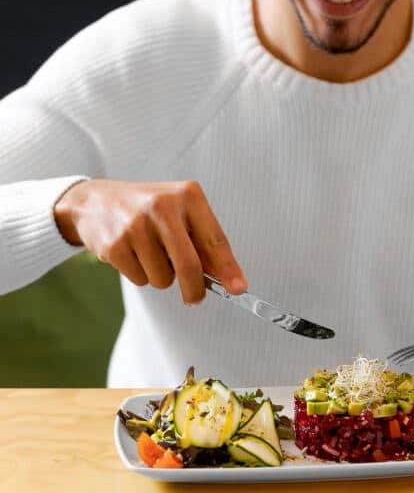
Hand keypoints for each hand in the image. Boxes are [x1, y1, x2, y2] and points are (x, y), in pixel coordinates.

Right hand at [54, 179, 246, 305]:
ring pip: (163, 278)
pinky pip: (140, 280)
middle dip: (195, 289)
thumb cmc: (148, 211)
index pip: (214, 239)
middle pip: (189, 265)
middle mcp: (162, 206)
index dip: (228, 268)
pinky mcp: (115, 245)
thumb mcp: (180, 213)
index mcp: (187, 195)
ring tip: (150, 253)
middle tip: (195, 298)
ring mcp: (136, 226)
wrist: (96, 202)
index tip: (239, 288)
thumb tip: (227, 279)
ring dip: (161, 276)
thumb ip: (202, 242)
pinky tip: (132, 253)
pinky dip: (140, 275)